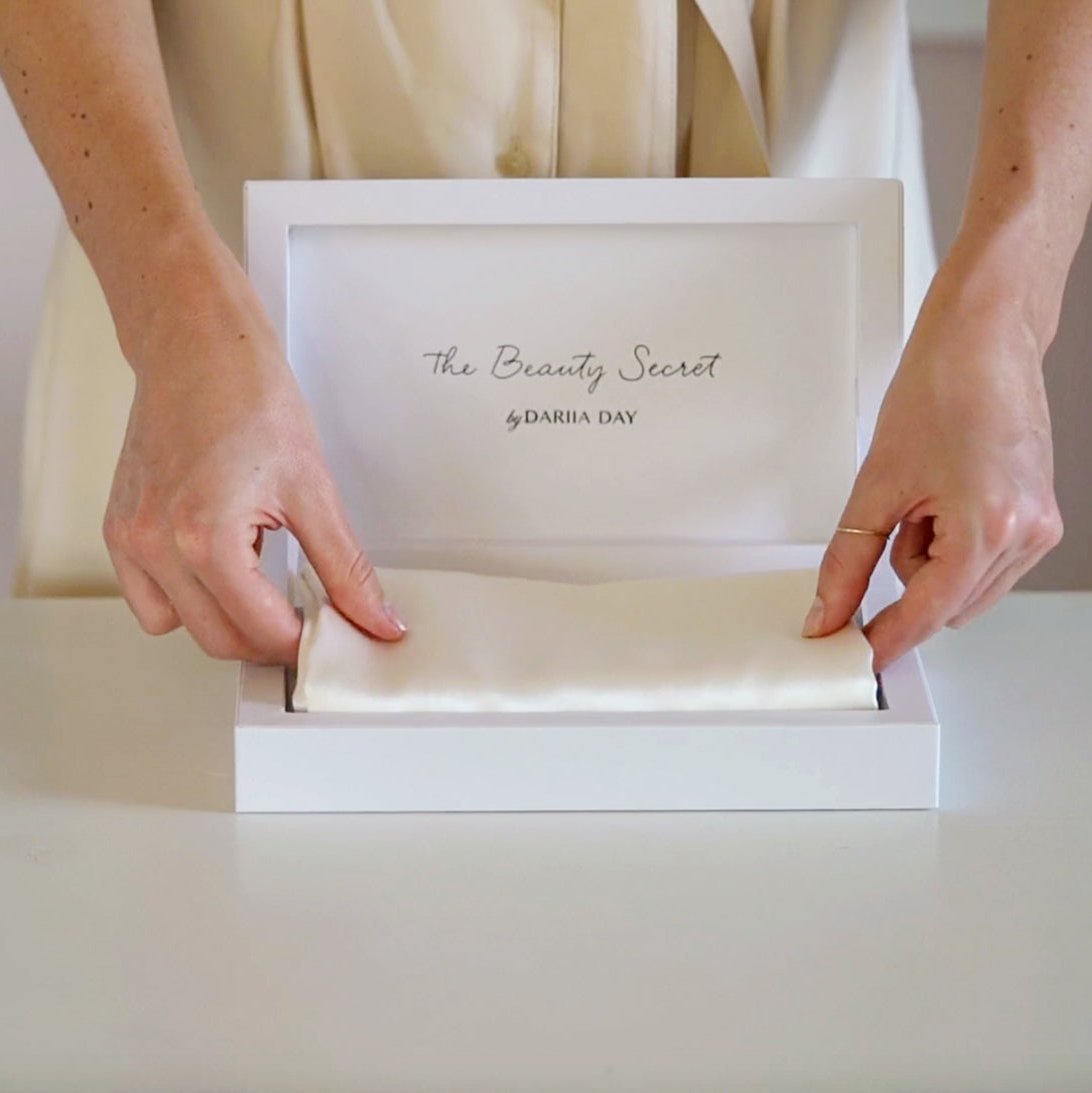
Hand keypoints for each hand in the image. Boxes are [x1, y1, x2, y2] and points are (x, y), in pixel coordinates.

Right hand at [103, 241, 405, 663]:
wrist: (198, 348)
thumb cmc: (248, 397)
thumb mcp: (314, 489)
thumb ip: (346, 567)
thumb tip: (375, 618)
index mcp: (205, 538)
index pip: (262, 631)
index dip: (306, 641)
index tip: (332, 634)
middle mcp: (157, 546)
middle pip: (221, 641)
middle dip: (270, 640)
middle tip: (308, 617)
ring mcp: (130, 540)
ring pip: (182, 628)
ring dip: (226, 623)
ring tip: (263, 586)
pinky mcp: (120, 529)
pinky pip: (148, 600)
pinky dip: (185, 601)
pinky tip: (219, 570)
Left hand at [803, 263, 1061, 670]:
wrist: (982, 340)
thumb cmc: (938, 390)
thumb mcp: (874, 487)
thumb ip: (846, 562)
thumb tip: (828, 612)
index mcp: (988, 525)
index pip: (928, 612)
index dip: (888, 639)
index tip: (859, 657)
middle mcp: (1026, 532)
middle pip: (949, 607)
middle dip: (908, 585)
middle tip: (892, 524)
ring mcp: (1040, 526)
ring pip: (967, 589)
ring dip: (931, 564)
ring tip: (923, 497)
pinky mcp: (1040, 516)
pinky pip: (985, 563)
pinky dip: (953, 548)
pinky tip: (944, 500)